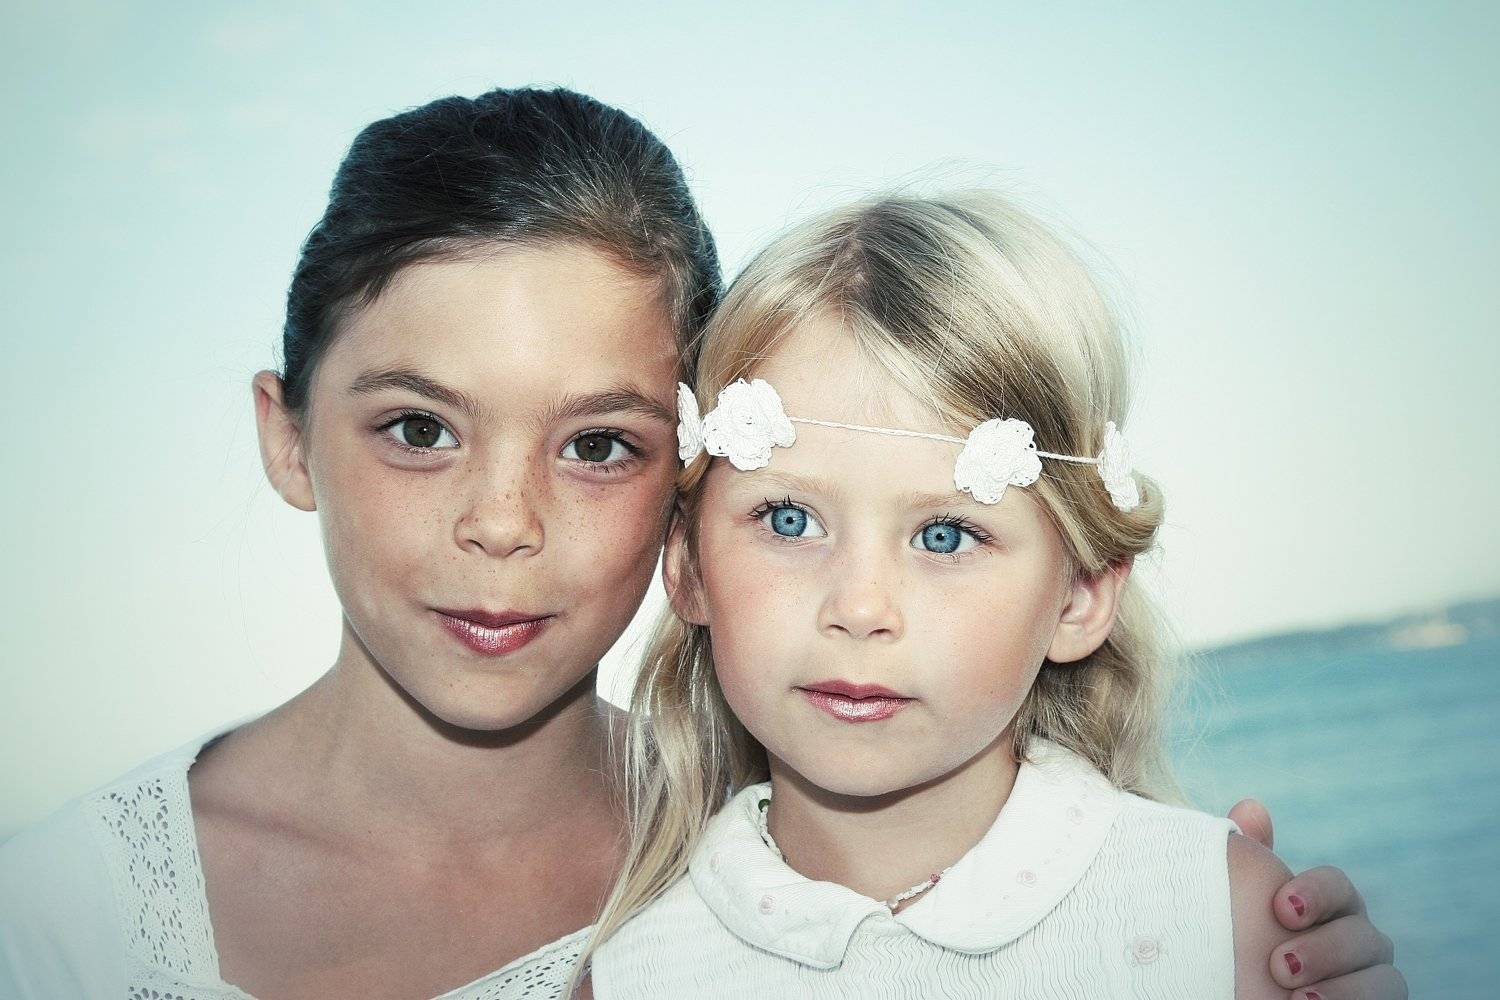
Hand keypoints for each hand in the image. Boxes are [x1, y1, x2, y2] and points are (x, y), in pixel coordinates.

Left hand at [1228, 799, 1405, 998]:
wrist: (1254, 989)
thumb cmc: (1251, 939)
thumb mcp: (1247, 898)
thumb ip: (1252, 858)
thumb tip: (1251, 808)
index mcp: (1332, 904)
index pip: (1337, 886)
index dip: (1314, 893)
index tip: (1279, 909)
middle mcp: (1362, 940)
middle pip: (1362, 936)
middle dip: (1322, 950)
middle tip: (1280, 966)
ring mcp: (1375, 978)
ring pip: (1385, 979)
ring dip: (1344, 990)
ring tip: (1300, 999)